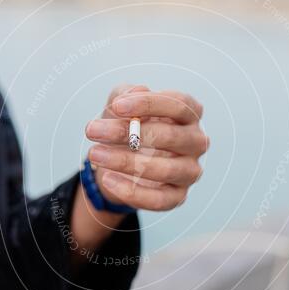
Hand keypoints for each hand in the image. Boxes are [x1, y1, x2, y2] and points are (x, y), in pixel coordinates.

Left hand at [85, 85, 208, 211]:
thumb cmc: (126, 128)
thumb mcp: (120, 106)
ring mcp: (190, 171)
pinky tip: (108, 179)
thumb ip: (126, 94)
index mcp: (189, 114)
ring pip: (164, 168)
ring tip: (94, 154)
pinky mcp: (178, 196)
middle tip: (92, 130)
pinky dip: (131, 191)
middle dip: (127, 132)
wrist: (119, 165)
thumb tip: (138, 90)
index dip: (148, 104)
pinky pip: (159, 199)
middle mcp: (196, 142)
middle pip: (169, 135)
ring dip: (125, 161)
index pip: (179, 104)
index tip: (116, 106)